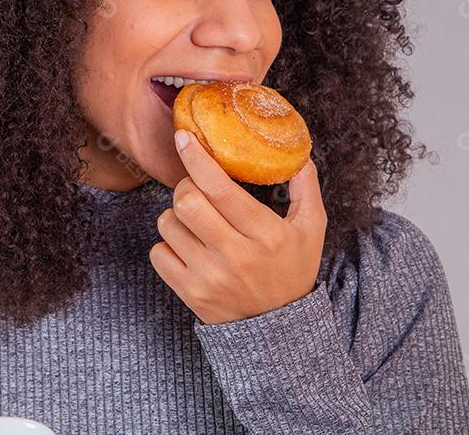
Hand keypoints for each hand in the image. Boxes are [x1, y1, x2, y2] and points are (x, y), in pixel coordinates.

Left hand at [149, 129, 327, 324]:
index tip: (184, 138)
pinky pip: (158, 253)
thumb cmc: (292, 271)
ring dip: (175, 215)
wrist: (279, 331)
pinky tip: (187, 246)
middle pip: (187, 202)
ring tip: (194, 221)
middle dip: (185, 186)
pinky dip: (167, 244)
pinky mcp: (190, 293)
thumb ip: (305, 189)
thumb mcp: (311, 229)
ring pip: (168, 224)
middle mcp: (236, 255)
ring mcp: (210, 276)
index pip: (221, 188)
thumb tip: (299, 154)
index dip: (197, 159)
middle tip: (196, 188)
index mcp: (265, 233)